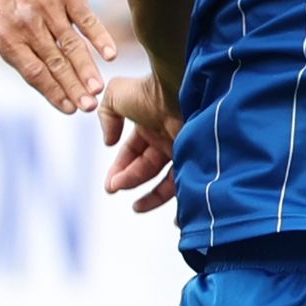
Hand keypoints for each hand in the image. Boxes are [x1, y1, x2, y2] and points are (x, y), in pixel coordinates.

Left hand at [0, 0, 114, 112]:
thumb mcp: (1, 22)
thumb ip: (20, 52)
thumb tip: (48, 87)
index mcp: (6, 36)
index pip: (33, 72)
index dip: (52, 92)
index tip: (68, 109)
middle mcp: (26, 23)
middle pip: (54, 62)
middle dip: (72, 88)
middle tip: (88, 108)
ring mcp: (48, 6)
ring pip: (71, 45)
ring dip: (86, 70)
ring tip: (98, 90)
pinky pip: (86, 20)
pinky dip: (99, 38)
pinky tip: (109, 55)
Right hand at [98, 70, 179, 211]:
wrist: (183, 91)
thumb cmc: (152, 90)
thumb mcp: (116, 95)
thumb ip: (106, 115)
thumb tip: (108, 141)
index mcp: (149, 125)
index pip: (132, 152)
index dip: (119, 169)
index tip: (110, 185)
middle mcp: (168, 138)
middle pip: (147, 168)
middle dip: (129, 181)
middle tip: (116, 190)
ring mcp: (185, 149)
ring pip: (168, 181)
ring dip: (151, 196)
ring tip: (137, 207)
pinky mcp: (199, 160)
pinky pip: (191, 186)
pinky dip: (183, 203)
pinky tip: (172, 215)